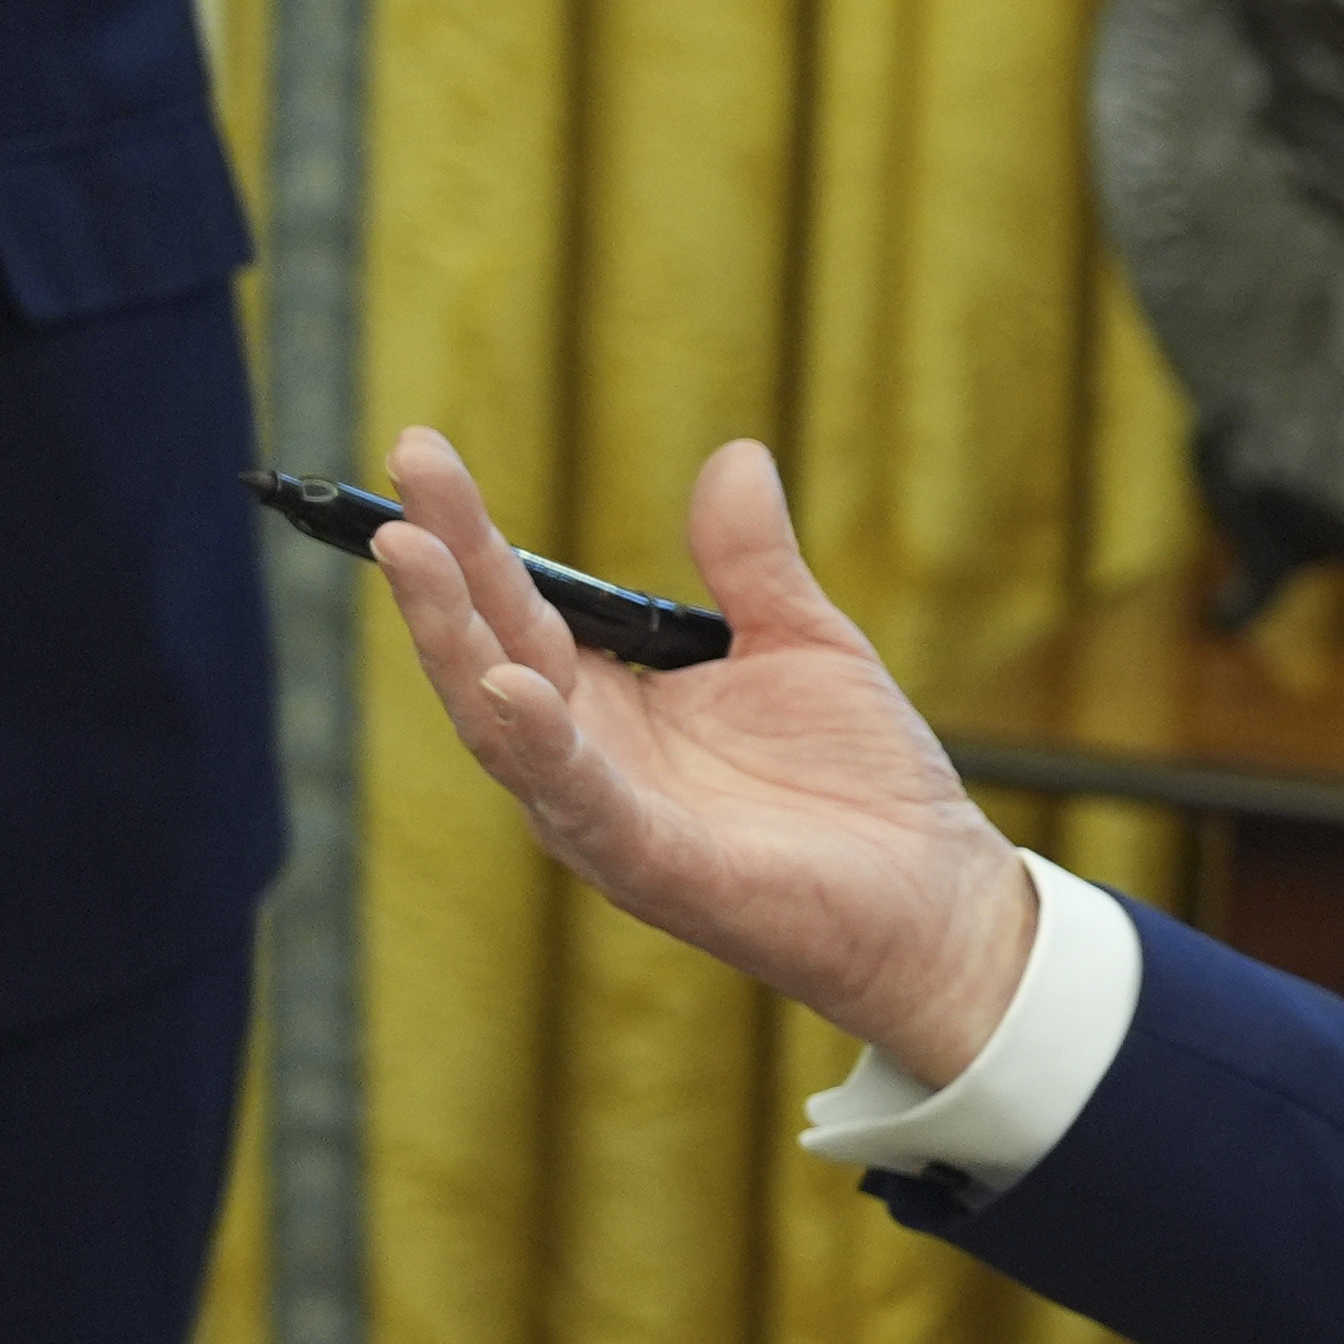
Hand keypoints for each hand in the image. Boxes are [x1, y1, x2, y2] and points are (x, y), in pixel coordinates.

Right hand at [372, 429, 1036, 1083]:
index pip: (519, 604)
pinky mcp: (658, 869)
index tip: (420, 449)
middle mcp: (588, 759)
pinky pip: (584, 803)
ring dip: (455, 639)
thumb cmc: (864, 780)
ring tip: (412, 552)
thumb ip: (752, 561)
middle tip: (405, 471)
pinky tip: (510, 685)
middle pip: (489, 650)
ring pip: (504, 725)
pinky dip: (542, 747)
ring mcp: (610, 818)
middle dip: (440, 565)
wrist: (938, 894)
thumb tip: (735, 454)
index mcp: (611, 702)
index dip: (469, 532)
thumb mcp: (803, 643)